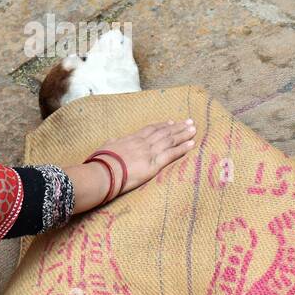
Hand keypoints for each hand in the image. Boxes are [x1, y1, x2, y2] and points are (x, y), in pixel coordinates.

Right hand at [73, 120, 195, 209]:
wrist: (103, 172)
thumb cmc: (101, 162)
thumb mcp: (105, 147)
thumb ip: (113, 143)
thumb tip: (113, 140)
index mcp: (131, 139)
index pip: (150, 130)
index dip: (162, 126)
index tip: (171, 122)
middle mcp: (142, 143)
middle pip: (164, 132)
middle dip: (177, 127)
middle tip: (189, 122)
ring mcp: (149, 152)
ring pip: (170, 140)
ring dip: (183, 134)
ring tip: (193, 129)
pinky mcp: (154, 164)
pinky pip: (171, 154)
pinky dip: (182, 148)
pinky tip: (191, 144)